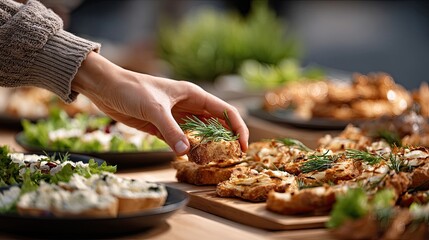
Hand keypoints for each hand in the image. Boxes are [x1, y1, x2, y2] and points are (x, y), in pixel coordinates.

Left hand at [72, 52, 248, 154]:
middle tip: (230, 159)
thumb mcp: (154, 109)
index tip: (243, 147)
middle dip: (225, 141)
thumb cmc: (131, 89)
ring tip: (213, 163)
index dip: (238, 128)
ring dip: (207, 147)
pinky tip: (191, 160)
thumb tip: (187, 152)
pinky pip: (181, 140)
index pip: (225, 112)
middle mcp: (189, 106)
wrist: (106, 87)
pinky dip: (188, 150)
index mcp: (194, 95)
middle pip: (215, 124)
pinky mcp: (163, 127)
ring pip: (199, 134)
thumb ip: (171, 130)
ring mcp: (176, 117)